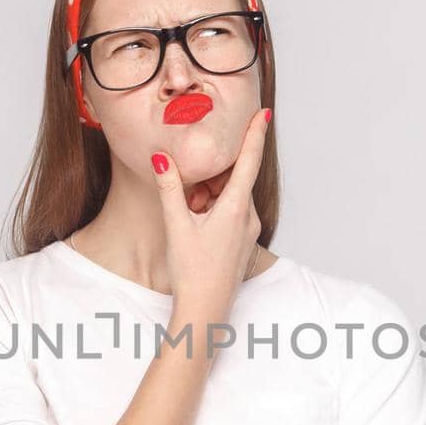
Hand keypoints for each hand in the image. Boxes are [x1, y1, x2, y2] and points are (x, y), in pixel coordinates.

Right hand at [150, 106, 268, 315]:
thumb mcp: (177, 225)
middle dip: (211, 176)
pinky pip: (231, 214)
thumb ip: (170, 188)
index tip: (264, 112)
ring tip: (188, 214)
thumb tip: (161, 158)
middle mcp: (249, 217)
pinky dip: (213, 210)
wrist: (206, 311)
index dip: (255, 134)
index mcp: (237, 208)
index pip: (249, 160)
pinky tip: (195, 225)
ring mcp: (248, 231)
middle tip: (188, 191)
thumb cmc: (192, 273)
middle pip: (234, 179)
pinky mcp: (243, 242)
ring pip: (231, 197)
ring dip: (209, 196)